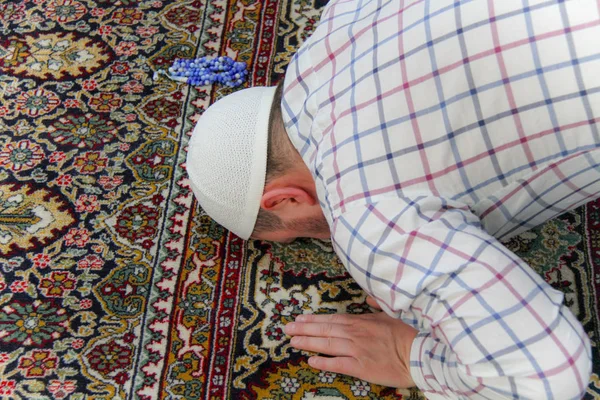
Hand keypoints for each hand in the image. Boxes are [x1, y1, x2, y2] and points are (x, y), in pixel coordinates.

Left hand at [285, 297, 417, 387]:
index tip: (300, 318)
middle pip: (324, 329)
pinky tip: (311, 361)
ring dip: (308, 342)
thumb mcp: (391, 314)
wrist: (420, 353)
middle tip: (287, 328)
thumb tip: (369, 299)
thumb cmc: (407, 334)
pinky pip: (337, 364)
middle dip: (304, 329)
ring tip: (293, 342)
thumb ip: (376, 306)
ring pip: (326, 344)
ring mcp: (356, 350)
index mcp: (361, 321)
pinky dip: (323, 361)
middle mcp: (355, 334)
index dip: (314, 319)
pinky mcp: (360, 367)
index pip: (332, 319)